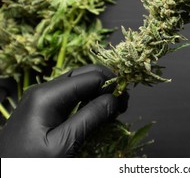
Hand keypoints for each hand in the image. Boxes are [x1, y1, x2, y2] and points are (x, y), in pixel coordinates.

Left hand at [0, 65, 127, 157]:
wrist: (3, 176)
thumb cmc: (29, 166)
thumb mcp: (62, 145)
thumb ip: (90, 119)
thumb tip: (115, 99)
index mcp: (47, 95)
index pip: (90, 77)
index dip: (111, 85)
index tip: (125, 103)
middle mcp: (44, 90)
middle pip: (84, 74)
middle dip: (106, 85)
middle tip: (122, 105)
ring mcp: (43, 98)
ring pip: (79, 83)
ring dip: (99, 92)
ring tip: (113, 110)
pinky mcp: (44, 108)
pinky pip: (71, 96)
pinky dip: (88, 100)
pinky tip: (97, 112)